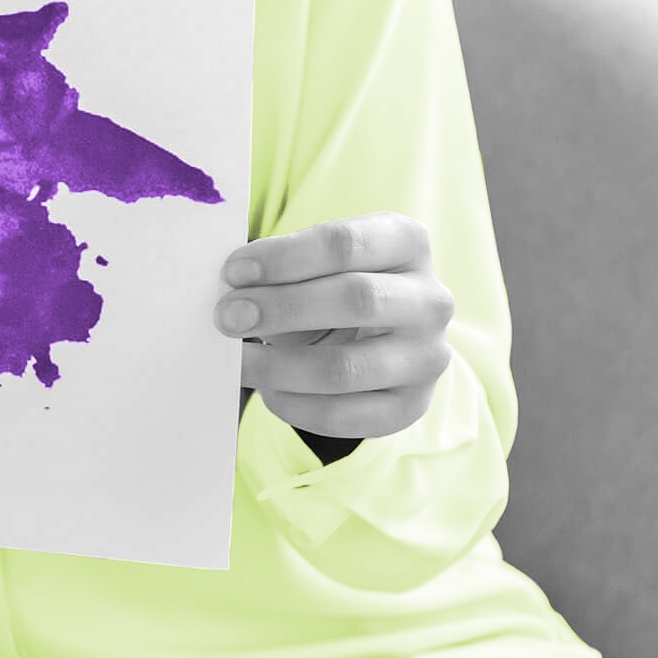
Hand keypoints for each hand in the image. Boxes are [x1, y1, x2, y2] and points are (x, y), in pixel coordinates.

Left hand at [216, 213, 456, 440]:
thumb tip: (231, 290)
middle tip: (226, 316)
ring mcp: (427, 357)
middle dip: (280, 308)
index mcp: (407, 244)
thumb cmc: (333, 292)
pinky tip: (268, 391)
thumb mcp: (317, 268)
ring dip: (277, 366)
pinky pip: (342, 414)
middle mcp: (430, 299)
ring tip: (238, 360)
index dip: (283, 257)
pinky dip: (293, 404)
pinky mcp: (410, 406)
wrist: (377, 344)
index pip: (345, 243)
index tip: (233, 271)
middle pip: (355, 299)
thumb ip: (283, 270)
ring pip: (345, 367)